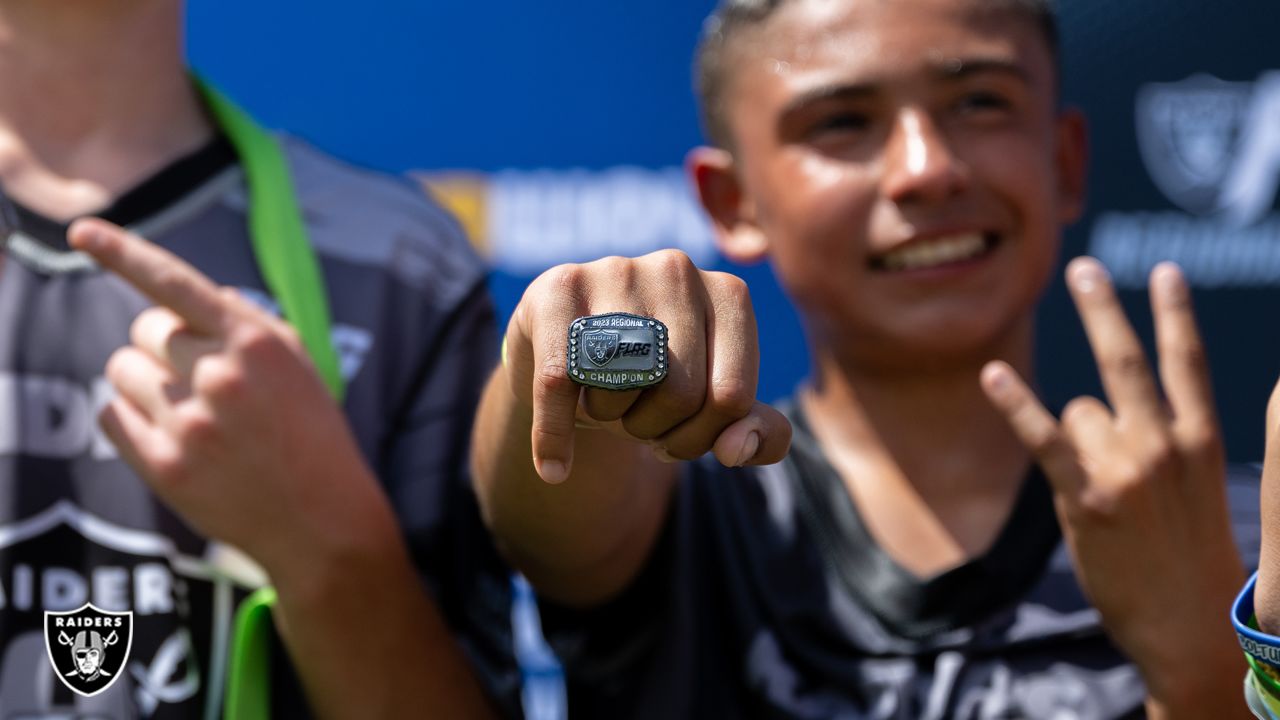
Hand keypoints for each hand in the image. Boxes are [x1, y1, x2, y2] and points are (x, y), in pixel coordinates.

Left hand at [69, 218, 392, 578]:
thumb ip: (245, 322)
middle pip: (143, 330)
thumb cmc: (311, 435)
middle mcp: (220, 376)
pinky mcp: (165, 467)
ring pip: (120, 371)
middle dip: (162, 347)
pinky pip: (111, 417)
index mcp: (256, 342)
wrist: (323, 522)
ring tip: (192, 415)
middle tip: (201, 380)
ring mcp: (189, 423)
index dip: (122, 251)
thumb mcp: (299, 365)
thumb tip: (188, 293)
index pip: (175, 282)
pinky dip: (131, 421)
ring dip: (145, 384)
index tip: (81, 230)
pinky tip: (175, 440)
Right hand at [505, 250, 790, 481]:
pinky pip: (559, 382)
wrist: (568, 350)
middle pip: (680, 393)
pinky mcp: (557, 288)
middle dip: (658, 431)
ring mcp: (616, 271)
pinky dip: (554, 438)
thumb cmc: (651, 379)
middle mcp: (678, 270)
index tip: (679, 437)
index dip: (703, 439)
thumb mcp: (711, 405)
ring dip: (612, 420)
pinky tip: (554, 467)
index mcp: (730, 294)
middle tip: (639, 421)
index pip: (732, 398)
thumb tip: (736, 449)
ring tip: (607, 401)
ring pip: (624, 384)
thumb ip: (756, 431)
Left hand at [981, 258, 1243, 711]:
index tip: (1166, 273)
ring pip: (1079, 411)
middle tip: (1082, 269)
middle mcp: (1166, 445)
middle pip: (1126, 360)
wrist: (1192, 627)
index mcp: (1201, 442)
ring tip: (1106, 491)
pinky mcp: (1086, 496)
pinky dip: (1017, 404)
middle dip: (1102, 310)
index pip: (1189, 364)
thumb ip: (1160, 442)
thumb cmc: (1190, 560)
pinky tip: (993, 374)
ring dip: (1077, 437)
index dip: (1176, 315)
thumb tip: (1091, 405)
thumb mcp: (1195, 492)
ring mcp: (1126, 469)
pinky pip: (1044, 436)